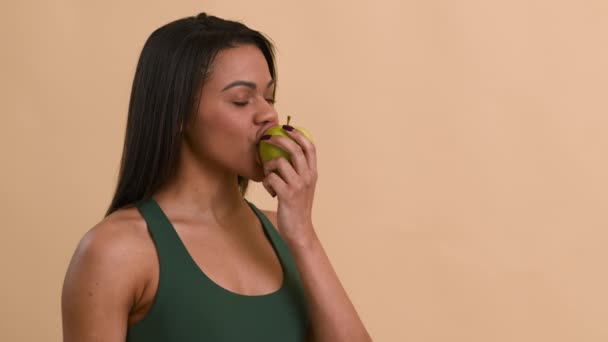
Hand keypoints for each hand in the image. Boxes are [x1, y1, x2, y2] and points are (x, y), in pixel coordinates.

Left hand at [261, 125, 317, 242]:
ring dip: (268, 167)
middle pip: (294, 149)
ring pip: (279, 163)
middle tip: (266, 138)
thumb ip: (298, 171)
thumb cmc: (297, 207)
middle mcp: (307, 177)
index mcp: (313, 173)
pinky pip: (270, 178)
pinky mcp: (286, 195)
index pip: (310, 147)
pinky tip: (269, 189)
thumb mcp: (303, 187)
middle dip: (278, 140)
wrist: (300, 230)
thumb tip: (283, 153)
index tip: (286, 127)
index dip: (298, 134)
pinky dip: (266, 182)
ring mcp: (298, 186)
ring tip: (268, 176)